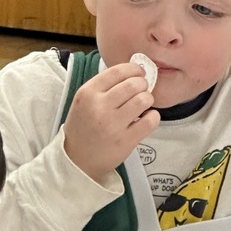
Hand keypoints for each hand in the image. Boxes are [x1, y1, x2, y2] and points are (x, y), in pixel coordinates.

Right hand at [63, 62, 160, 180]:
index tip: (139, 73)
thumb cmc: (83, 129)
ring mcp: (113, 125)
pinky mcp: (126, 141)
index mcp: (87, 94)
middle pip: (133, 84)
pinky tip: (147, 118)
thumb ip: (103, 87)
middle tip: (142, 91)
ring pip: (143, 100)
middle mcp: (99, 107)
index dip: (134, 69)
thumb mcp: (83, 102)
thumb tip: (133, 73)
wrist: (77, 161)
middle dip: (142, 85)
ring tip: (143, 105)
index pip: (117, 71)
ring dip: (148, 100)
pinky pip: (150, 120)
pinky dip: (153, 117)